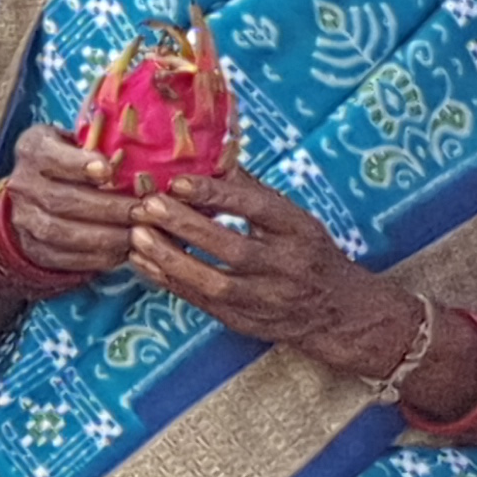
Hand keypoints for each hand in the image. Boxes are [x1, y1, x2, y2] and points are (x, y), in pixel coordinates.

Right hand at [0, 124, 143, 282]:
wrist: (38, 192)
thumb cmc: (73, 160)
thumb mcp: (78, 140)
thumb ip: (100, 141)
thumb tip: (131, 145)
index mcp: (33, 149)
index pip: (49, 155)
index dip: (78, 164)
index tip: (109, 170)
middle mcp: (22, 184)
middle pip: (62, 199)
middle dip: (107, 207)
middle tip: (142, 211)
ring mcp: (24, 218)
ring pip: (62, 232)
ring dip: (104, 236)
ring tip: (137, 234)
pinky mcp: (33, 247)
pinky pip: (64, 258)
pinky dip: (96, 257)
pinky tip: (122, 251)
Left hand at [126, 170, 422, 378]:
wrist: (339, 313)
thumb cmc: (308, 253)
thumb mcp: (294, 219)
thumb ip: (253, 193)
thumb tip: (211, 154)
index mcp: (300, 231)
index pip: (260, 209)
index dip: (220, 194)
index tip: (180, 181)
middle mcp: (286, 267)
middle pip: (235, 249)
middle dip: (187, 226)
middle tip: (147, 205)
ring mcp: (266, 300)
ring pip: (215, 283)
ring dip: (172, 259)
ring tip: (137, 235)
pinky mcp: (245, 322)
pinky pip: (201, 303)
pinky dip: (169, 282)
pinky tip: (142, 261)